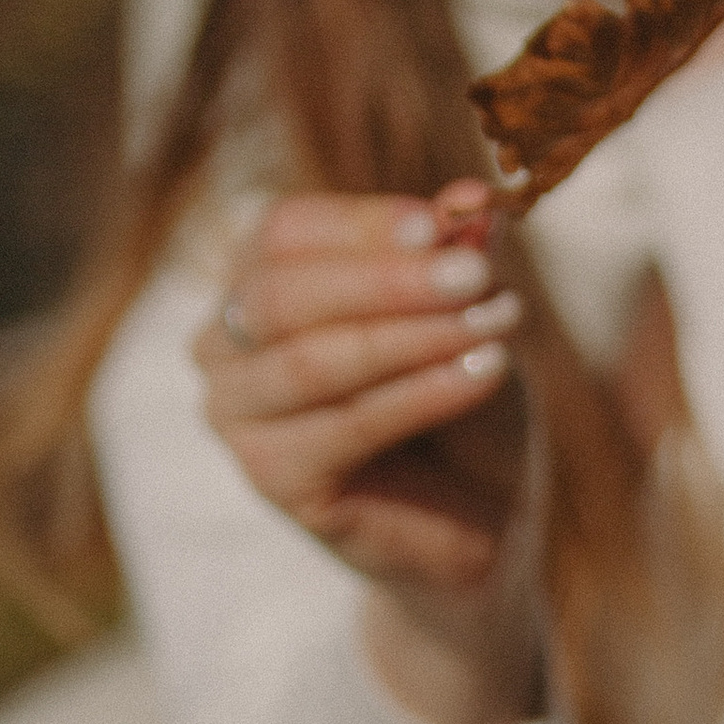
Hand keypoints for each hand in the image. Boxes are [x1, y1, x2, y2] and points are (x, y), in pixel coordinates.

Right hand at [193, 182, 543, 723]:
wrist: (483, 525)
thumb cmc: (466, 412)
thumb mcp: (470, 322)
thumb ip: (462, 262)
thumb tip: (471, 199)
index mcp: (259, 285)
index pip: (286, 232)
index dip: (364, 223)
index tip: (447, 221)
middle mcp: (226, 346)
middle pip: (282, 291)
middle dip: (387, 278)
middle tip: (478, 273)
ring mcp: (237, 416)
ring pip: (311, 360)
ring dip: (411, 336)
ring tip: (497, 322)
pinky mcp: (271, 480)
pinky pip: (344, 425)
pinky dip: (422, 393)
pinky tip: (486, 372)